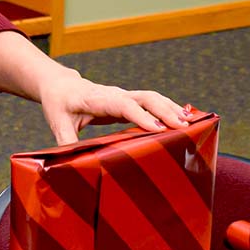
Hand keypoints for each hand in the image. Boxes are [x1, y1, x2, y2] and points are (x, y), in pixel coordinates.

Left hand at [38, 69, 189, 145]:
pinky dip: (168, 108)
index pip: (122, 105)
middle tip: (183, 127)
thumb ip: (65, 142)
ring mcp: (123, 95)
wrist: (61, 86)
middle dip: (164, 110)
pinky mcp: (128, 100)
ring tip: (191, 123)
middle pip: (143, 97)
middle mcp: (113, 94)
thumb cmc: (59, 105)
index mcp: (96, 98)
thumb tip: (71, 163)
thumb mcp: (58, 123)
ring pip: (151, 97)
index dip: (141, 116)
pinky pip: (151, 102)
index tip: (158, 128)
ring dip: (171, 108)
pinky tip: (184, 118)